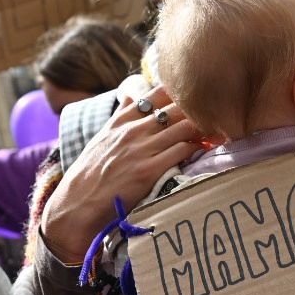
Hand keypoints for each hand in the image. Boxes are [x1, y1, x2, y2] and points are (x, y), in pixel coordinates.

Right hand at [40, 85, 202, 261]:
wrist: (76, 204)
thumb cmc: (91, 174)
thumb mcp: (101, 138)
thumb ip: (120, 116)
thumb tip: (128, 96)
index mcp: (121, 121)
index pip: (156, 93)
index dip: (180, 90)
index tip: (196, 94)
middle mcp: (132, 130)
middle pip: (175, 107)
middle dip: (198, 108)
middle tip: (217, 112)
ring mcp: (141, 149)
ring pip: (183, 127)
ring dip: (203, 127)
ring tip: (218, 129)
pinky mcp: (148, 170)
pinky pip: (181, 151)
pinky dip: (197, 148)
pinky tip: (207, 148)